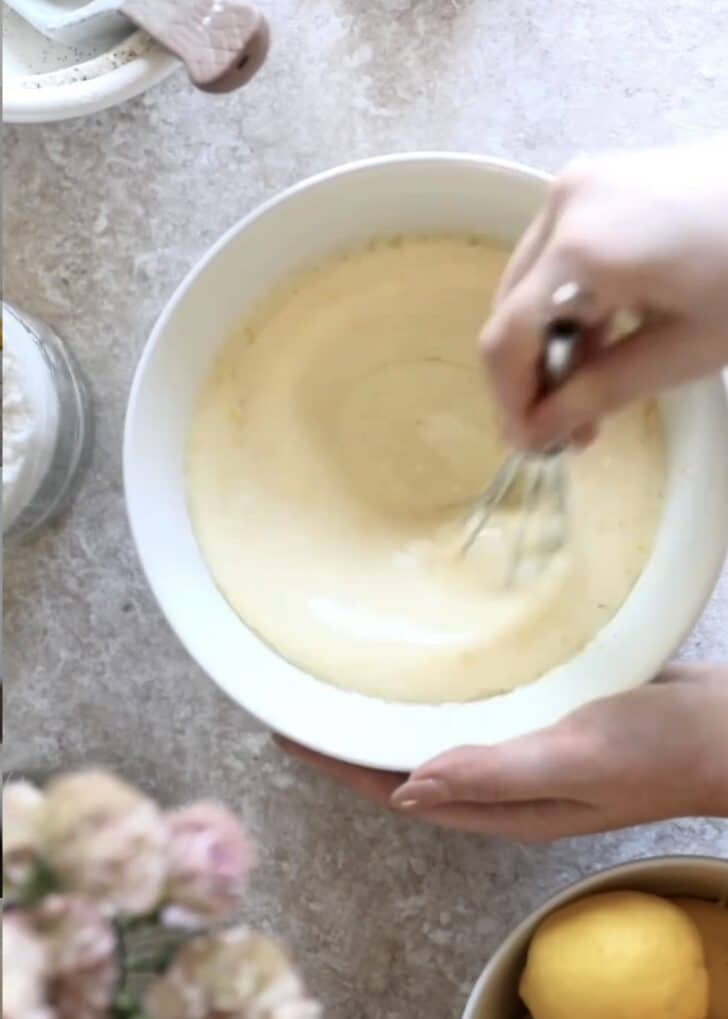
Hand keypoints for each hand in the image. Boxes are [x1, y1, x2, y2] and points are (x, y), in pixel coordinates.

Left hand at [277, 665, 727, 840]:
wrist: (725, 728)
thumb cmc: (659, 751)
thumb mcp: (573, 760)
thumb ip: (494, 774)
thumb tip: (405, 790)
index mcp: (501, 805)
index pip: (395, 788)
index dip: (338, 764)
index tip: (287, 733)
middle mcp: (504, 782)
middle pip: (408, 764)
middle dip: (353, 738)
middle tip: (305, 696)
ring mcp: (525, 749)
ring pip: (440, 733)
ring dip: (394, 714)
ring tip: (349, 680)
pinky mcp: (546, 716)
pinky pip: (477, 707)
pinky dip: (443, 692)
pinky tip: (434, 665)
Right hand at [481, 137, 727, 450]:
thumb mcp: (686, 350)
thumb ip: (599, 393)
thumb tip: (537, 432)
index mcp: (582, 250)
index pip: (507, 340)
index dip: (510, 400)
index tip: (531, 445)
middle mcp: (562, 207)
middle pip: (511, 311)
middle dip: (530, 377)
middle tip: (568, 430)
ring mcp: (577, 186)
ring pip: (530, 286)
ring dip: (549, 345)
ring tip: (589, 394)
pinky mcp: (596, 182)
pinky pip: (558, 257)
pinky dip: (569, 305)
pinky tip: (602, 340)